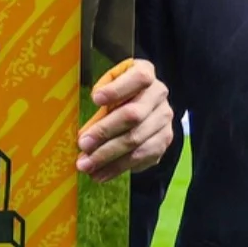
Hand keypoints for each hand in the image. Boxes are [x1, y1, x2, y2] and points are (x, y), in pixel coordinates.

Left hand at [77, 58, 173, 181]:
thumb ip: (99, 105)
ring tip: (86, 165)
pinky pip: (142, 157)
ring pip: (136, 140)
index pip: (139, 77)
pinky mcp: (164, 140)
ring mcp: (164, 118)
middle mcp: (159, 94)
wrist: (140, 107)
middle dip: (105, 131)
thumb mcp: (106, 90)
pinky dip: (118, 167)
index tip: (95, 99)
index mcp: (144, 72)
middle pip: (133, 114)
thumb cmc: (114, 95)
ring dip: (108, 155)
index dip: (118, 88)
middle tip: (82, 144)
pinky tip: (100, 174)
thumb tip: (83, 133)